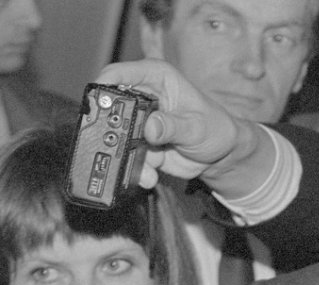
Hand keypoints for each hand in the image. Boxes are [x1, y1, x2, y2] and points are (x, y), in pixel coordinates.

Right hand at [93, 60, 252, 187]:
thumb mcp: (197, 127)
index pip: (121, 74)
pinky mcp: (139, 145)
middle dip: (110, 127)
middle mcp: (143, 97)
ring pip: (116, 136)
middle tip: (117, 143)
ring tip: (148, 167)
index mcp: (157, 78)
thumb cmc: (215, 128)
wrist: (221, 154)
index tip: (97, 100)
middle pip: (111, 107)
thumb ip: (173, 126)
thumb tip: (150, 127)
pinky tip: (151, 176)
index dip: (104, 84)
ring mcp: (139, 123)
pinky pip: (127, 157)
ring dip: (125, 154)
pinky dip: (137, 169)